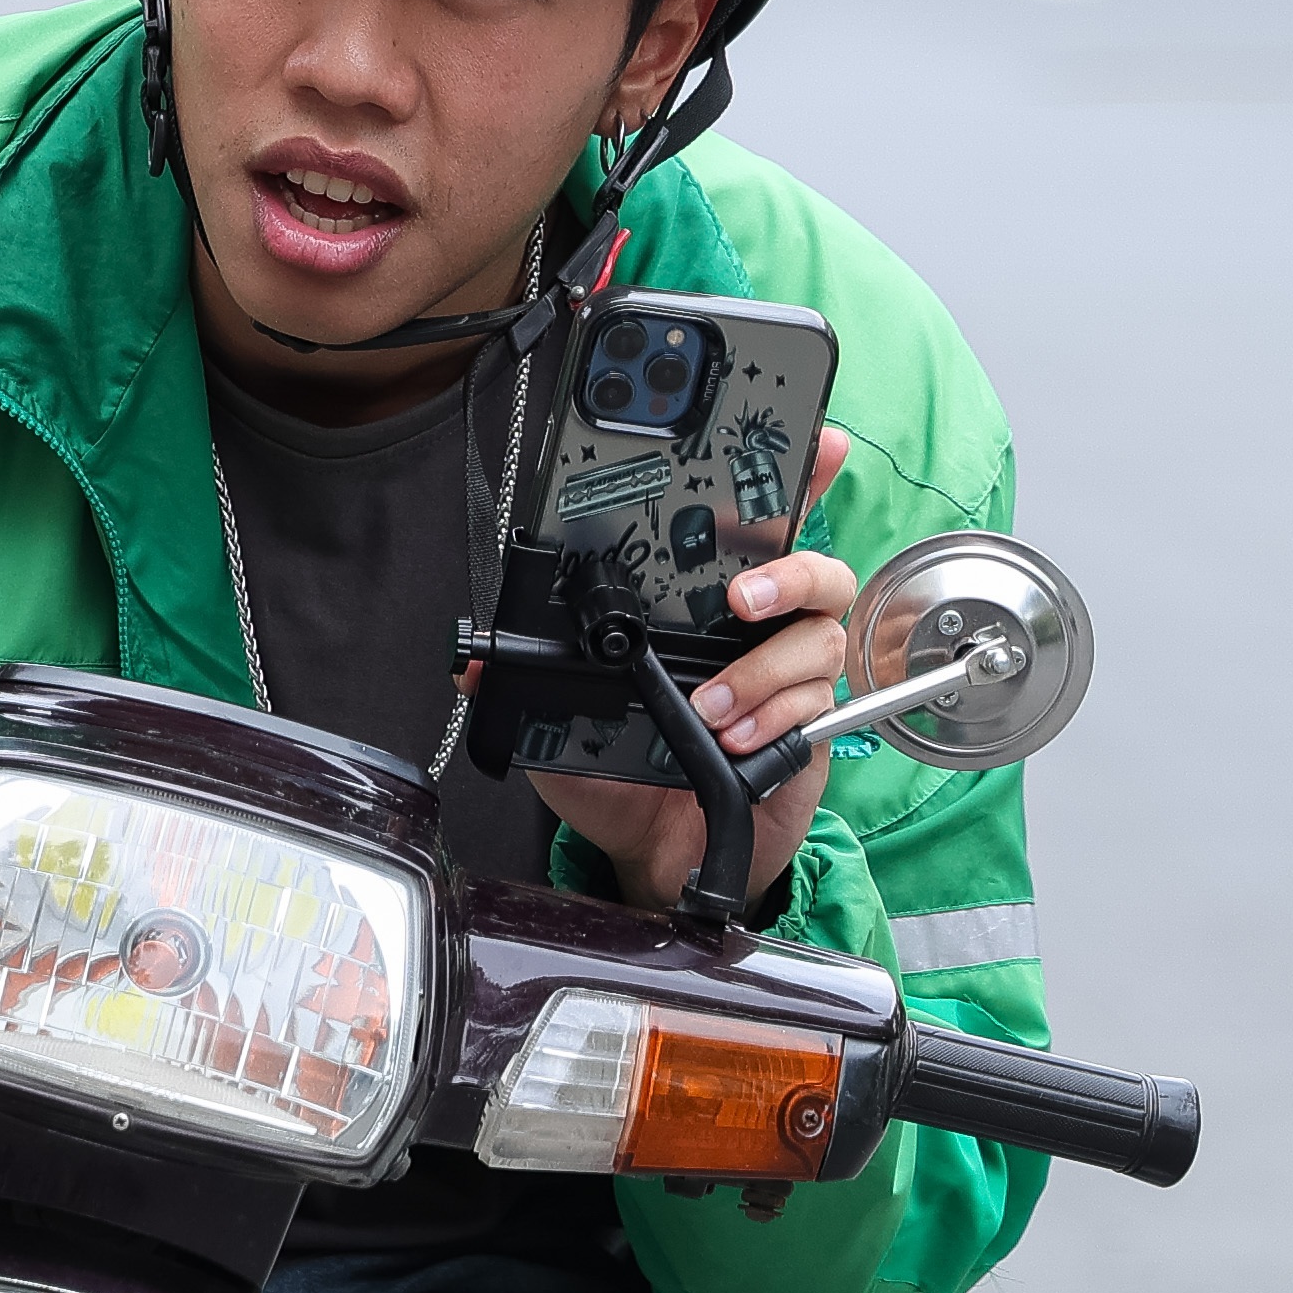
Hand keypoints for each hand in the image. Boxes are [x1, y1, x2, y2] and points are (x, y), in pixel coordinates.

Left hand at [529, 428, 859, 915]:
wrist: (659, 849)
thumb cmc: (620, 770)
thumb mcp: (561, 721)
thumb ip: (524, 684)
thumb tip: (475, 665)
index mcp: (704, 605)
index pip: (759, 526)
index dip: (797, 478)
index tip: (816, 443)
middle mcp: (761, 628)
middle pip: (817, 567)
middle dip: (789, 570)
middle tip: (742, 598)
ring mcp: (790, 675)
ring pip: (817, 637)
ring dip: (761, 670)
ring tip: (711, 707)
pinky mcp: (809, 727)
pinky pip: (816, 704)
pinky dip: (773, 718)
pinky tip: (735, 738)